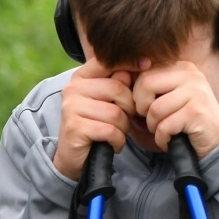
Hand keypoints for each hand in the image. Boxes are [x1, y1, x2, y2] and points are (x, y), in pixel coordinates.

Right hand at [54, 58, 137, 180]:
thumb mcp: (109, 101)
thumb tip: (144, 63)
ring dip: (123, 127)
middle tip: (123, 120)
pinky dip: (117, 140)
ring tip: (115, 133)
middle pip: (117, 89)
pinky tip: (111, 143)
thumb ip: (120, 82)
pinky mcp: (74, 127)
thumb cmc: (97, 125)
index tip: (148, 65)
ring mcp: (70, 108)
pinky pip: (110, 130)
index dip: (130, 62)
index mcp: (80, 77)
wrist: (75, 157)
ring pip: (115, 112)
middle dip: (128, 107)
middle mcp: (72, 89)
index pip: (108, 61)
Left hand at [133, 61, 218, 157]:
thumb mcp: (159, 104)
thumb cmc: (179, 125)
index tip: (145, 109)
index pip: (142, 73)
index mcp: (180, 68)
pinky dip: (162, 138)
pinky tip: (172, 138)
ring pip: (154, 108)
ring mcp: (196, 91)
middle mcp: (191, 74)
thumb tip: (116, 80)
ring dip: (154, 126)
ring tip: (166, 130)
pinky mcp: (197, 111)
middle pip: (145, 84)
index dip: (136, 96)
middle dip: (142, 108)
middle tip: (153, 120)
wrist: (213, 144)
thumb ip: (140, 92)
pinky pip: (164, 125)